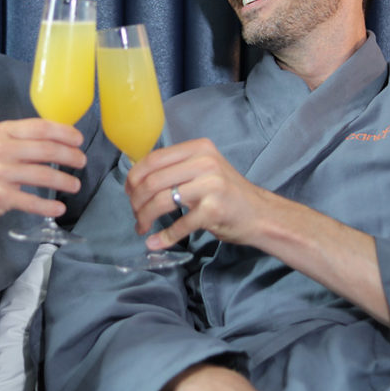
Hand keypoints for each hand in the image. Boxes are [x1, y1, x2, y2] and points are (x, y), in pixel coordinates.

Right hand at [0, 118, 87, 252]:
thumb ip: (17, 140)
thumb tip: (53, 139)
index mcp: (0, 132)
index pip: (40, 127)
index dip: (64, 132)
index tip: (78, 139)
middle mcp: (0, 149)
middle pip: (46, 149)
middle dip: (70, 156)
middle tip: (81, 162)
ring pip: (43, 175)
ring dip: (64, 181)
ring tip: (75, 185)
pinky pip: (31, 202)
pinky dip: (48, 206)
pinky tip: (58, 208)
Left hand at [126, 138, 389, 327]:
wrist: (261, 214)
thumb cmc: (227, 193)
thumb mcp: (204, 169)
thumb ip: (177, 167)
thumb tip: (137, 177)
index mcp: (198, 148)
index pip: (153, 159)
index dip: (133, 177)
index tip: (128, 192)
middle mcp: (204, 163)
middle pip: (153, 181)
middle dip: (136, 201)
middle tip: (135, 214)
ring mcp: (210, 186)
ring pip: (161, 201)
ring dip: (145, 217)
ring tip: (141, 227)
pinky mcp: (214, 210)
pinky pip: (179, 225)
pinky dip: (163, 237)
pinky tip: (154, 242)